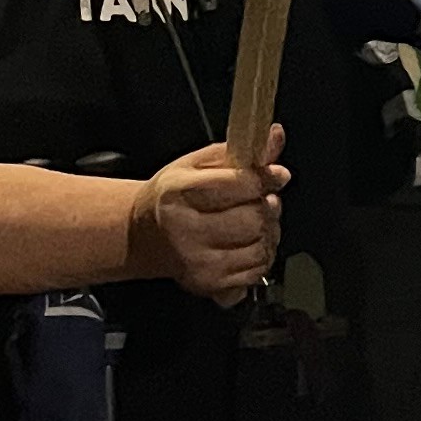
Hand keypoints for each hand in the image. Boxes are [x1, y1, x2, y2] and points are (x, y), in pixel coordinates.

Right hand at [129, 126, 286, 305]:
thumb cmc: (173, 196)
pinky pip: (257, 271)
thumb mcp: (199, 163)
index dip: (266, 178)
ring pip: (262, 246)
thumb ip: (242, 151)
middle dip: (268, 206)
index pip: (241, 184)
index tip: (275, 175)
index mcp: (180, 192)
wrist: (144, 235)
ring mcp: (198, 261)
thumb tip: (276, 136)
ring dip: (268, 232)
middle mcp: (186, 229)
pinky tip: (248, 243)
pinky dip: (262, 255)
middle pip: (255, 218)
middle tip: (261, 200)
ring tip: (254, 221)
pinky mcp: (210, 284)